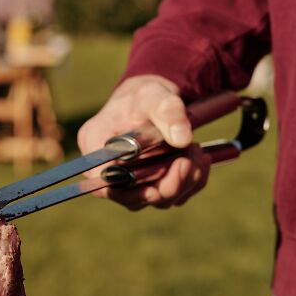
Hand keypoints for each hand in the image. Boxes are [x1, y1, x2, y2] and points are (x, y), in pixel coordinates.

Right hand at [77, 75, 210, 209]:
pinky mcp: (150, 187)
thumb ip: (167, 111)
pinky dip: (192, 183)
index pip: (100, 178)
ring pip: (155, 200)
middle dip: (166, 184)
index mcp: (95, 143)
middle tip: (188, 157)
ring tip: (196, 151)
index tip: (155, 182)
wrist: (155, 101)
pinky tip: (200, 159)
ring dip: (183, 182)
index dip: (124, 189)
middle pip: (130, 197)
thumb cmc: (145, 95)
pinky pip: (172, 197)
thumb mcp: (154, 94)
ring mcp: (129, 182)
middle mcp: (107, 169)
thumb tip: (182, 139)